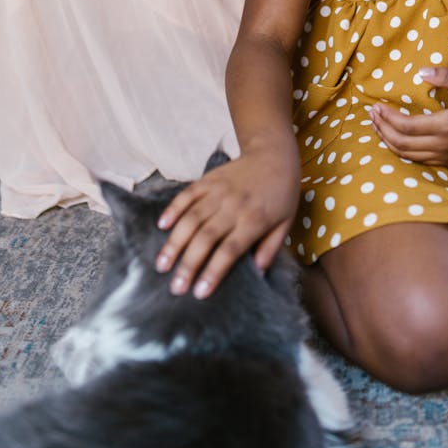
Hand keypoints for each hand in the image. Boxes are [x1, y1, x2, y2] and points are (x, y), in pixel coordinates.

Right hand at [153, 149, 300, 298]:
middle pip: (206, 237)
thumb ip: (271, 248)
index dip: (214, 272)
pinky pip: (187, 194)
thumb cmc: (282, 193)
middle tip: (176, 288)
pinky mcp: (208, 179)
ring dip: (175, 242)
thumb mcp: (286, 223)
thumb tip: (258, 273)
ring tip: (162, 265)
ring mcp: (218, 191)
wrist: (274, 154)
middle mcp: (234, 206)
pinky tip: (162, 226)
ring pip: (191, 218)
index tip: (199, 293)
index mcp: (254, 220)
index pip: (230, 250)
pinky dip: (173, 209)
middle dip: (189, 264)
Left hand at [370, 67, 447, 164]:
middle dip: (382, 129)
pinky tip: (394, 138)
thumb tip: (420, 72)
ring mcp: (446, 155)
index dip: (388, 118)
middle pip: (402, 143)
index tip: (376, 106)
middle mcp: (444, 145)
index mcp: (447, 126)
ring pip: (408, 155)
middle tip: (371, 114)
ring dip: (388, 141)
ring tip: (377, 125)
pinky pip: (418, 160)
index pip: (407, 127)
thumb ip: (446, 76)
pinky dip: (401, 150)